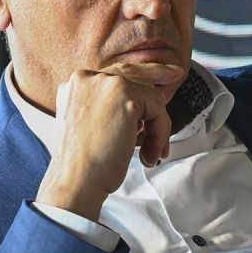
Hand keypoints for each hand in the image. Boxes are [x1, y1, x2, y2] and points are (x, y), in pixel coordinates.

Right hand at [36, 62, 184, 221]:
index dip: (136, 79)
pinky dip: (160, 134)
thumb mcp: (90, 127)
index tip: (156, 76)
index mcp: (76, 84)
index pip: (114, 75)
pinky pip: (157, 110)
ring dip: (156, 127)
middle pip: (132, 72)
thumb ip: (108, 109)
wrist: (75, 180)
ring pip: (149, 96)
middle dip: (157, 73)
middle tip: (175, 75)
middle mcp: (87, 77)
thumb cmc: (82, 164)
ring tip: (150, 153)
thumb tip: (139, 110)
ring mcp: (105, 83)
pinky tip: (149, 154)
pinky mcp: (125, 96)